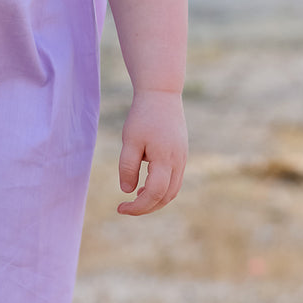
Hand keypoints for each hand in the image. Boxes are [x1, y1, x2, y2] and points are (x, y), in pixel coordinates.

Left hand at [117, 90, 186, 215]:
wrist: (161, 94)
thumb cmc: (143, 116)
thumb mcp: (130, 141)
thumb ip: (128, 167)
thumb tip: (128, 191)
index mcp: (165, 160)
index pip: (154, 194)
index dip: (138, 206)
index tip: (120, 208)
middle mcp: (178, 163)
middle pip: (166, 197)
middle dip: (146, 207)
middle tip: (125, 207)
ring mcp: (182, 159)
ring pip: (173, 191)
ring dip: (155, 199)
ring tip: (136, 197)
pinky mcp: (181, 155)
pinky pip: (174, 180)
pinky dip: (161, 189)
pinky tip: (145, 184)